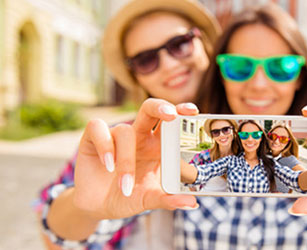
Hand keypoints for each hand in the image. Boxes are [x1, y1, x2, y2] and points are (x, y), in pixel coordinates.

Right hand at [73, 99, 199, 219]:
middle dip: (161, 107)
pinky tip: (108, 165)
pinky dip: (105, 146)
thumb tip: (193, 203)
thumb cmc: (128, 197)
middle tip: (171, 115)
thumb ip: (169, 199)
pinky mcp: (93, 138)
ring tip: (126, 186)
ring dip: (126, 160)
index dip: (181, 112)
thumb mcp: (149, 200)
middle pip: (150, 109)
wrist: (97, 207)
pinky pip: (98, 128)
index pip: (171, 122)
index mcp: (157, 145)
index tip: (194, 111)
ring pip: (125, 131)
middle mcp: (138, 136)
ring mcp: (115, 135)